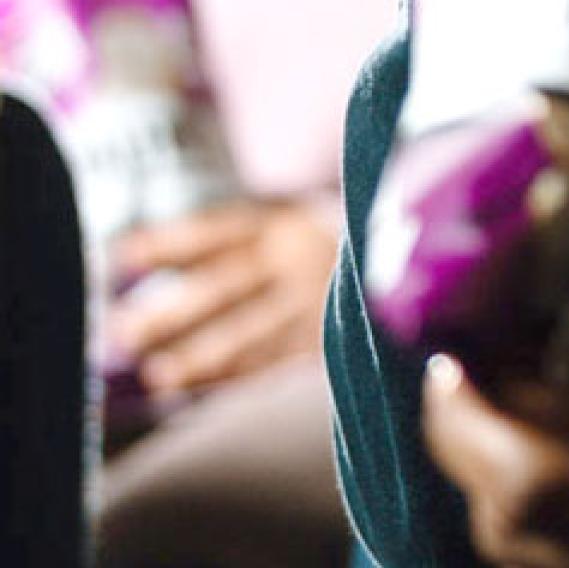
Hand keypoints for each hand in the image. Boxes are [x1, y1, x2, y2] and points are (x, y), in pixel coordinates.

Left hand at [111, 198, 341, 393]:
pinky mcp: (331, 340)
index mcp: (286, 220)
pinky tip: (194, 390)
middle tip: (122, 332)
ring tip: (157, 376)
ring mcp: (319, 303)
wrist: (406, 264)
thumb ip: (231, 238)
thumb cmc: (321, 241)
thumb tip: (132, 260)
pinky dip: (233, 379)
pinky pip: (274, 363)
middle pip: (227, 286)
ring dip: (201, 357)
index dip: (170, 242)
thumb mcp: (288, 218)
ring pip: (251, 334)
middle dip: (173, 312)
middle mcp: (302, 259)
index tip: (121, 255)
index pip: (219, 231)